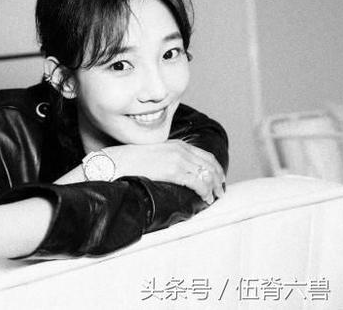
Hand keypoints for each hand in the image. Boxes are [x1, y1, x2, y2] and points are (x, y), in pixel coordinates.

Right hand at [107, 140, 225, 203]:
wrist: (121, 160)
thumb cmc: (134, 159)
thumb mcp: (157, 153)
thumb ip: (171, 157)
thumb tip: (181, 170)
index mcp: (178, 144)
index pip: (205, 155)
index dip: (216, 168)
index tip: (219, 178)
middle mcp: (181, 150)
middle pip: (209, 165)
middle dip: (218, 179)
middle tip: (221, 190)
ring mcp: (178, 160)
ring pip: (206, 175)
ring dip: (214, 187)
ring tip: (214, 197)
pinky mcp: (174, 171)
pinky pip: (198, 183)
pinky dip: (205, 192)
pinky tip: (205, 198)